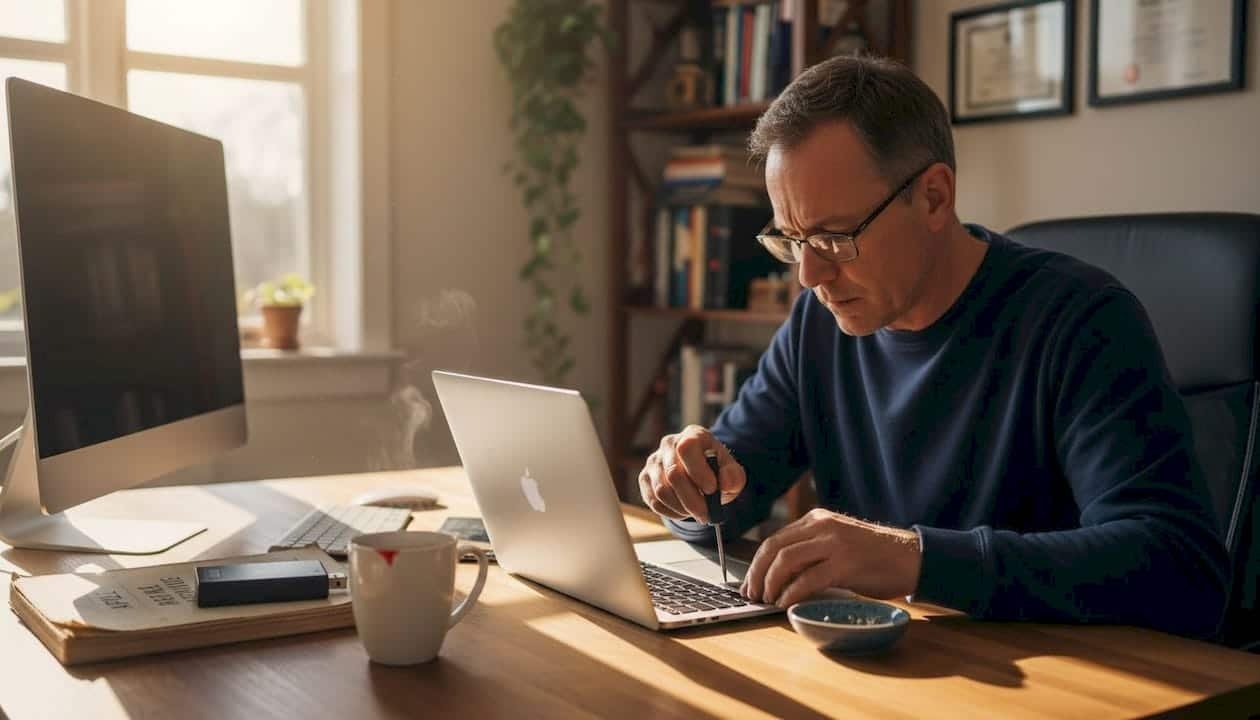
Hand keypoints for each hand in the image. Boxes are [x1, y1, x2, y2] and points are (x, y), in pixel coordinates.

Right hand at [638, 425, 745, 522]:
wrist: (703, 477)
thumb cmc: (717, 472)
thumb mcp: (732, 473)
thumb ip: (733, 476)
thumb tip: (725, 483)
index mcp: (693, 435)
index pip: (687, 448)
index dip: (698, 471)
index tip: (712, 490)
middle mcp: (669, 444)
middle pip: (673, 474)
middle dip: (692, 500)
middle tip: (706, 514)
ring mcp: (654, 461)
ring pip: (662, 491)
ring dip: (681, 508)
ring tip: (696, 512)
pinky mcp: (645, 478)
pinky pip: (654, 501)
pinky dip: (671, 512)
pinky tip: (684, 511)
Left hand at [741, 509, 921, 606]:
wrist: (911, 557)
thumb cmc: (873, 556)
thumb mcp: (836, 544)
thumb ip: (810, 552)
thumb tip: (777, 576)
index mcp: (816, 519)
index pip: (774, 539)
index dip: (756, 564)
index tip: (749, 583)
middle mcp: (822, 526)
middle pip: (774, 548)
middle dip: (757, 574)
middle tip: (752, 595)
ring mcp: (834, 543)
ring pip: (786, 560)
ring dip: (771, 583)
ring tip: (767, 600)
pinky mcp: (846, 563)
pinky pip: (808, 578)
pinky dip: (792, 593)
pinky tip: (786, 603)